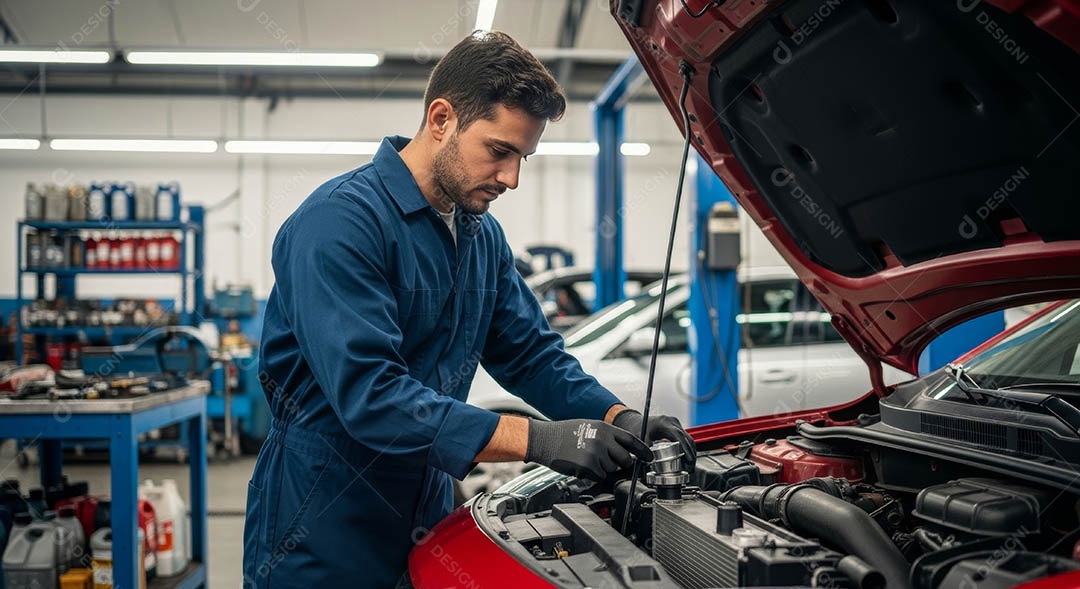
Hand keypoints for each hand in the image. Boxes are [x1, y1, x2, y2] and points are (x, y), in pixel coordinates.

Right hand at [525, 419, 652, 481]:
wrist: (545, 439)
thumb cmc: (564, 434)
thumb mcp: (589, 426)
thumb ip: (607, 437)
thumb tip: (621, 450)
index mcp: (605, 428)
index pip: (631, 440)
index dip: (642, 450)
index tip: (648, 457)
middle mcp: (603, 440)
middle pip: (625, 460)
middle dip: (619, 465)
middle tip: (606, 462)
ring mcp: (596, 453)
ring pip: (611, 470)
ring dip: (602, 470)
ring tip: (586, 460)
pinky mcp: (588, 466)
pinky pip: (599, 477)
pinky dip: (592, 475)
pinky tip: (581, 466)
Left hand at [612, 409, 695, 471]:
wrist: (637, 421)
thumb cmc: (638, 428)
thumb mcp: (641, 437)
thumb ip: (646, 448)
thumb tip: (651, 461)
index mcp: (664, 423)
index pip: (679, 436)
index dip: (686, 449)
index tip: (689, 460)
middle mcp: (672, 422)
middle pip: (687, 438)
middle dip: (691, 454)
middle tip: (690, 468)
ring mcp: (676, 424)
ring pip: (689, 439)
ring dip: (691, 453)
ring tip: (690, 467)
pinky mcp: (677, 427)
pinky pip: (686, 438)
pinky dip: (688, 449)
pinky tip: (687, 460)